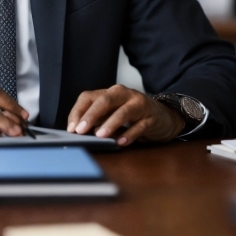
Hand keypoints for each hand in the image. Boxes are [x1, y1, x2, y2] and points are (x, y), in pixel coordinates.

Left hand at [66, 85, 184, 146]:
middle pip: (104, 101)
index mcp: (109, 93)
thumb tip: (77, 132)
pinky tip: (121, 142)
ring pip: (123, 111)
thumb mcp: (112, 114)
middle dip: (91, 115)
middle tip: (80, 130)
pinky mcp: (151, 117)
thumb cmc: (132, 116)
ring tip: (100, 136)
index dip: (78, 112)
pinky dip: (130, 134)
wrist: (164, 117)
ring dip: (110, 124)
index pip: (88, 97)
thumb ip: (97, 120)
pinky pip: (140, 125)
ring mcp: (138, 104)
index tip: (71, 128)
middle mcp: (123, 94)